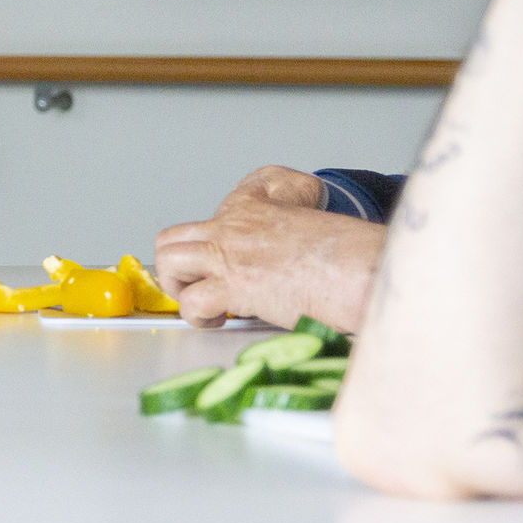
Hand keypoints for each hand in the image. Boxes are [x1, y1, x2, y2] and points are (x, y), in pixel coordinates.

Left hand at [153, 169, 383, 331]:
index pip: (215, 210)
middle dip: (175, 266)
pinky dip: (199, 317)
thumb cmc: (343, 251)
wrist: (354, 266)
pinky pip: (191, 301)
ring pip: (168, 262)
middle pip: (170, 238)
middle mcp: (231, 226)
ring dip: (179, 288)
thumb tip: (300, 202)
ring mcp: (227, 254)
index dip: (211, 242)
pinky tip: (220, 320)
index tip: (221, 261)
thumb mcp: (310, 208)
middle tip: (195, 286)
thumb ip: (291, 202)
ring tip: (202, 304)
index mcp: (251, 205)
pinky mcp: (233, 286)